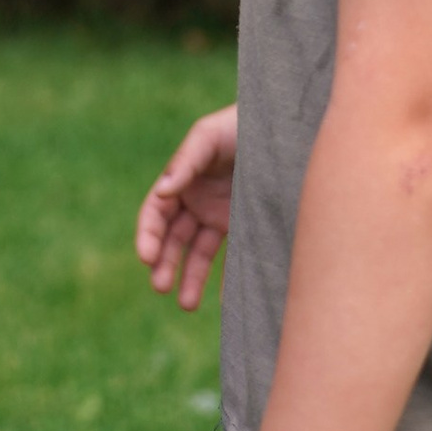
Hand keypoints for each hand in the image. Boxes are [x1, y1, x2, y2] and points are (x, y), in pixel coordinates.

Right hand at [137, 105, 237, 310]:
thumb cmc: (241, 125)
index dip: (147, 236)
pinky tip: (226, 301)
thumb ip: (185, 162)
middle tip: (161, 287)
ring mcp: (222, 216)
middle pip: (173, 239)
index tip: (146, 258)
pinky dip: (229, 278)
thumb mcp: (208, 137)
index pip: (155, 214)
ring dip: (191, 278)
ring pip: (200, 254)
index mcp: (181, 181)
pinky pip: (235, 256)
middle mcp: (198, 202)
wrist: (284, 128)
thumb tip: (162, 192)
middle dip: (165, 264)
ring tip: (187, 304)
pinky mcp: (247, 226)